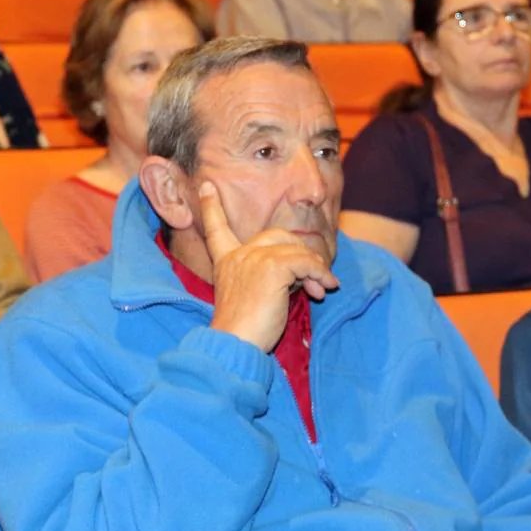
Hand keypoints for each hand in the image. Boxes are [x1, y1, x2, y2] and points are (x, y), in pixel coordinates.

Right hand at [200, 181, 338, 351]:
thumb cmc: (244, 331)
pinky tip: (324, 288)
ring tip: (322, 289)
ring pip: (297, 250)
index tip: (207, 186)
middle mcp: (238, 255)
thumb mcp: (252, 298)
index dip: (211, 207)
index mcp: (226, 262)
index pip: (216, 229)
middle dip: (301, 252)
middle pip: (277, 235)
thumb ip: (269, 279)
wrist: (235, 344)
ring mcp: (254, 258)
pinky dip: (320, 274)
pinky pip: (306, 262)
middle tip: (315, 278)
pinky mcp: (272, 267)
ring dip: (316, 269)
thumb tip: (305, 277)